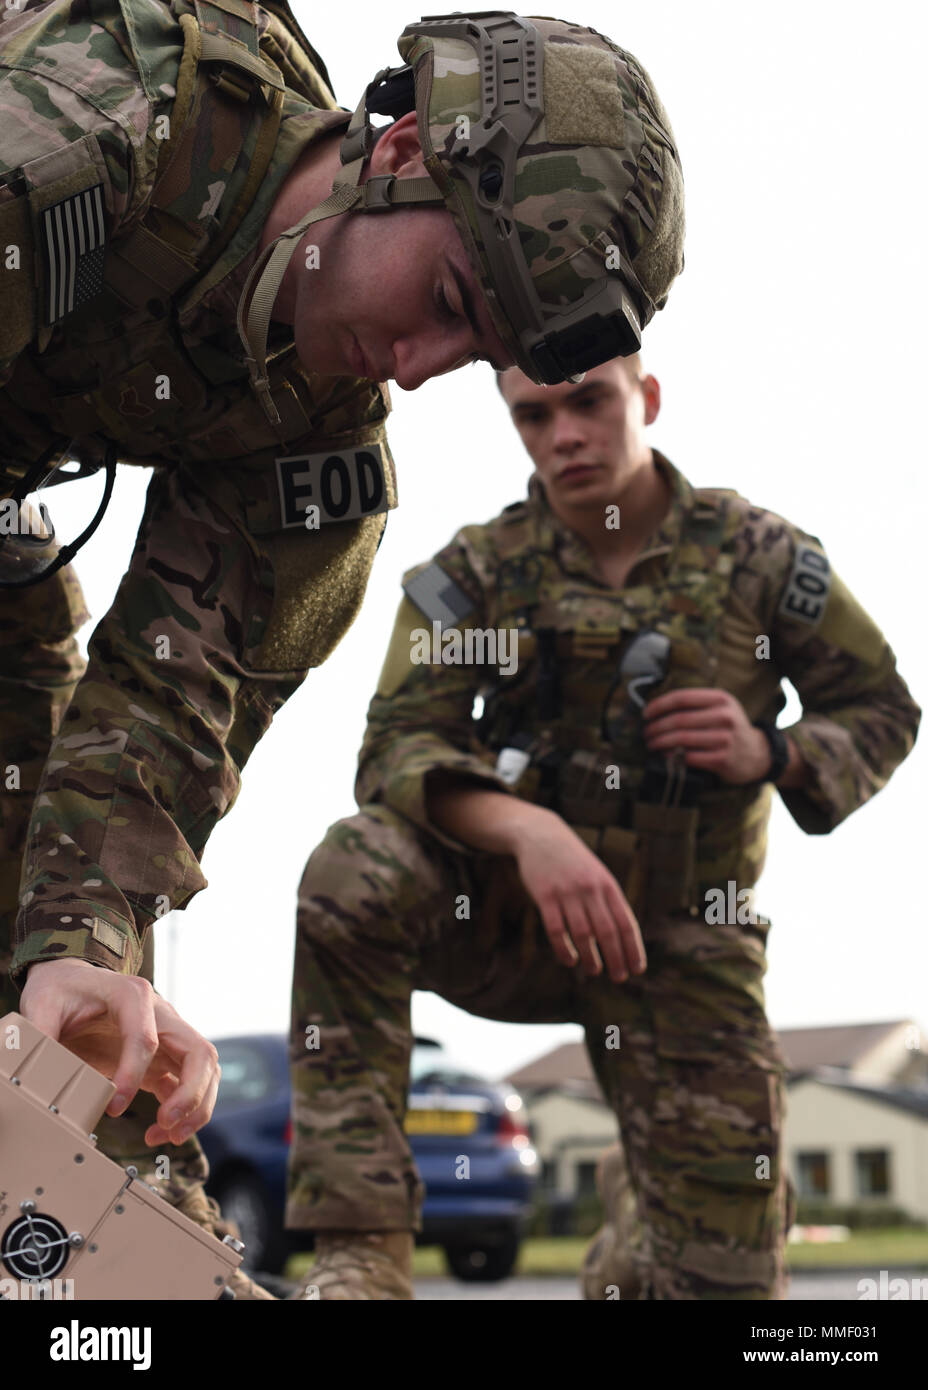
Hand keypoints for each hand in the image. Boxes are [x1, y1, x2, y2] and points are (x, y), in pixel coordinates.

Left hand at [20, 959, 220, 1146]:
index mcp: (133, 996)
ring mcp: (166, 1037)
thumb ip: (39, 1034)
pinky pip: (187, 1084)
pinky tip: (159, 1133)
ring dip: (196, 1105)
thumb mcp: (43, 1004)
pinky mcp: (162, 1058)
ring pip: (205, 1070)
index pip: (147, 1038)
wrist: (71, 981)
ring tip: (170, 1136)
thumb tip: (36, 1073)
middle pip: (199, 1052)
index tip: (111, 1105)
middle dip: (191, 1092)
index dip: (133, 1074)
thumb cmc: (62, 989)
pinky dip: (183, 1111)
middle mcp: (161, 1015)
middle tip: (166, 1122)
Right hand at [511, 811, 646, 982]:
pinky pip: (556, 930)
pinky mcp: (545, 896)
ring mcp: (567, 892)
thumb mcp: (597, 875)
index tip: (638, 968)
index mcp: (608, 885)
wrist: (541, 835)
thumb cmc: (573, 861)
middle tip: (620, 978)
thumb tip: (621, 938)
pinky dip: (564, 949)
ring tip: (595, 972)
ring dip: (591, 957)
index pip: (626, 922)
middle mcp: (590, 889)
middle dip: (616, 958)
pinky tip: (569, 961)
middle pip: (607, 932)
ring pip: (583, 934)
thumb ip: (608, 901)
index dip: (633, 948)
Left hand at [642, 687, 770, 783]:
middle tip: (646, 733)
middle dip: (656, 727)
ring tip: (651, 744)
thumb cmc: (730, 728)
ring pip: (682, 739)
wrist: (757, 753)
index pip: (682, 698)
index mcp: (721, 699)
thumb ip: (696, 704)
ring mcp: (725, 738)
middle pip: (679, 720)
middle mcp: (725, 716)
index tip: (646, 713)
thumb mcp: (721, 707)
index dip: (659, 705)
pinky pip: (690, 757)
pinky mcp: (723, 759)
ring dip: (660, 742)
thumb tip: (657, 709)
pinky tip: (665, 755)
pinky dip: (673, 756)